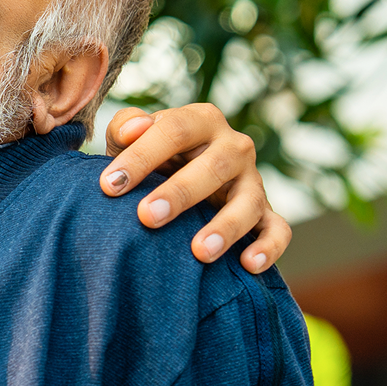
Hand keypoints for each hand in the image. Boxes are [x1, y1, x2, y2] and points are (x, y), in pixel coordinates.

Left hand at [99, 103, 290, 272]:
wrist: (176, 178)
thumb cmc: (149, 158)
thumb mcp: (130, 139)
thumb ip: (125, 128)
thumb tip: (131, 130)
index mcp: (200, 121)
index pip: (174, 130)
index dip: (141, 156)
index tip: (109, 186)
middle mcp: (233, 147)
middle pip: (213, 166)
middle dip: (179, 193)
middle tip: (146, 217)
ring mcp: (252, 181)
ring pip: (248, 202)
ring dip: (226, 227)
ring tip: (200, 252)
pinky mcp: (265, 213)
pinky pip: (277, 230)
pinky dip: (269, 247)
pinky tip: (248, 264)